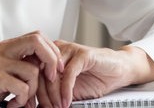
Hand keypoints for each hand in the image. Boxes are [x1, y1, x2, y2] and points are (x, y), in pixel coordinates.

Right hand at [0, 31, 63, 107]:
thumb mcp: (2, 70)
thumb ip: (20, 63)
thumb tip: (46, 65)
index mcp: (6, 47)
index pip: (37, 36)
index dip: (51, 51)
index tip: (54, 69)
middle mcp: (2, 51)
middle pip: (37, 42)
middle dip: (51, 61)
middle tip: (51, 78)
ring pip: (32, 71)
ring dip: (33, 92)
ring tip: (23, 101)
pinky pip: (23, 88)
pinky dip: (22, 100)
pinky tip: (12, 104)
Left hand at [37, 41, 153, 107]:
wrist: (119, 71)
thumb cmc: (95, 78)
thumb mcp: (70, 89)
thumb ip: (55, 93)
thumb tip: (37, 105)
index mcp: (52, 57)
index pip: (34, 73)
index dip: (34, 92)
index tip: (37, 106)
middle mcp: (58, 51)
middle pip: (40, 73)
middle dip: (43, 96)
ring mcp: (70, 50)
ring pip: (52, 74)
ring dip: (53, 95)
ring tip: (58, 107)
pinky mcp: (83, 54)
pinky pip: (68, 73)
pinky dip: (66, 90)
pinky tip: (67, 101)